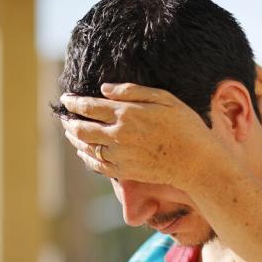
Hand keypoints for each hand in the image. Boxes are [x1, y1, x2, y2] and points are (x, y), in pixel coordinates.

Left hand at [58, 84, 225, 188]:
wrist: (197, 162)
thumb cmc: (186, 127)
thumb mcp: (164, 99)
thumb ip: (132, 91)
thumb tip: (104, 89)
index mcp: (126, 114)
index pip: (89, 106)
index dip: (73, 103)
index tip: (66, 99)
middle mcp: (118, 135)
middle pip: (81, 128)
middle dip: (69, 122)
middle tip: (64, 118)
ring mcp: (119, 156)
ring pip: (86, 147)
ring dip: (74, 139)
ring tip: (70, 133)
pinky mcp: (124, 172)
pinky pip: (97, 165)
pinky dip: (86, 157)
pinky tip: (84, 152)